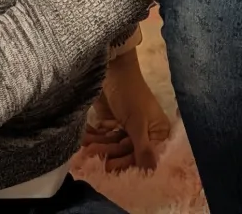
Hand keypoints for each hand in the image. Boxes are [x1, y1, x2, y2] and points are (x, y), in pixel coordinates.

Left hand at [81, 51, 172, 171]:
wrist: (112, 70)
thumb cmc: (130, 95)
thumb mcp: (137, 122)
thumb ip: (142, 148)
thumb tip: (152, 171)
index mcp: (157, 130)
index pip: (143, 153)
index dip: (127, 161)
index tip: (110, 166)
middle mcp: (144, 131)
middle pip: (126, 150)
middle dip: (109, 151)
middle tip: (93, 152)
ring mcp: (127, 126)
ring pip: (113, 144)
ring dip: (99, 145)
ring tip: (86, 145)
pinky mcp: (112, 121)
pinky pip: (104, 136)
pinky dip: (95, 137)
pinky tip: (84, 139)